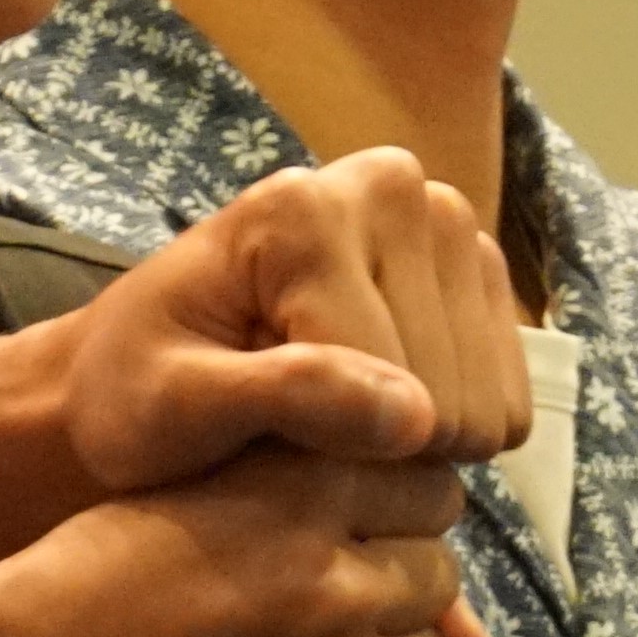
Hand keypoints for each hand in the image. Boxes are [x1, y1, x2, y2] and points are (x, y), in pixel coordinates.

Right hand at [0, 450, 469, 636]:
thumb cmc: (87, 580)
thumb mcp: (190, 493)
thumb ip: (310, 486)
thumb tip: (434, 522)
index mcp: (302, 496)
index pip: (429, 484)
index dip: (390, 502)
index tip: (345, 523)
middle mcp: (338, 588)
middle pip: (436, 573)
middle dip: (388, 578)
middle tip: (304, 601)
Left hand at [66, 150, 535, 485]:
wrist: (132, 374)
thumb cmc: (133, 397)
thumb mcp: (174, 407)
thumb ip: (287, 398)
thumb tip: (419, 418)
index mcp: (304, 208)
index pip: (383, 375)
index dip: (331, 448)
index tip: (257, 444)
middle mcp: (391, 187)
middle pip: (446, 391)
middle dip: (374, 447)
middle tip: (293, 441)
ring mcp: (445, 224)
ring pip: (484, 405)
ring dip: (411, 448)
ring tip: (327, 431)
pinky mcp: (476, 268)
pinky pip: (505, 403)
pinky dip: (446, 437)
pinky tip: (374, 420)